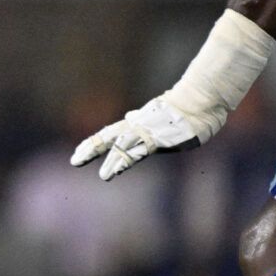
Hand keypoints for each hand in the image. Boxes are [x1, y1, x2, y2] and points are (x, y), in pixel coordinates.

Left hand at [71, 95, 220, 181]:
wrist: (200, 100)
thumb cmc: (181, 109)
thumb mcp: (157, 116)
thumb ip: (142, 120)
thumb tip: (129, 116)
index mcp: (136, 123)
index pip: (110, 134)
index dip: (93, 143)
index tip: (78, 154)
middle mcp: (138, 126)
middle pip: (109, 137)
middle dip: (92, 149)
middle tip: (74, 161)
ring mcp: (149, 132)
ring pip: (124, 145)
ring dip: (112, 160)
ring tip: (103, 175)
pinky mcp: (160, 138)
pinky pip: (141, 150)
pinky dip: (127, 160)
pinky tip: (117, 170)